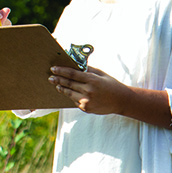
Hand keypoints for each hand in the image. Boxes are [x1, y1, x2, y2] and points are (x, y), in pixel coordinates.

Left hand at [48, 65, 171, 128]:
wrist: (122, 101)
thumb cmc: (111, 84)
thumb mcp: (101, 74)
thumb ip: (88, 69)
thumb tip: (75, 63)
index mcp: (92, 80)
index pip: (72, 74)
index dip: (61, 71)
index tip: (53, 69)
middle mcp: (88, 91)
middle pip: (68, 84)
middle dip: (58, 79)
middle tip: (50, 77)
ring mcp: (87, 101)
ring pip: (69, 94)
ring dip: (61, 88)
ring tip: (56, 84)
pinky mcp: (86, 108)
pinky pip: (75, 101)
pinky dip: (70, 96)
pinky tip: (67, 92)